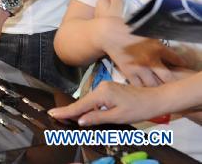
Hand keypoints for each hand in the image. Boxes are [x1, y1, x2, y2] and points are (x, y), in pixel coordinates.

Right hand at [49, 81, 165, 125]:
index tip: (51, 113)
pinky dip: (90, 107)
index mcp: (101, 94)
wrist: (155, 99)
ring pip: (89, 101)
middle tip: (57, 117)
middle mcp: (101, 87)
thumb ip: (97, 118)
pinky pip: (95, 99)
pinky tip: (87, 113)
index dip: (65, 111)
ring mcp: (105, 87)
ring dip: (81, 110)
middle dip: (71, 111)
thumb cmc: (139, 109)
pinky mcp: (109, 89)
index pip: (79, 105)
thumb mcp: (117, 117)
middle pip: (82, 102)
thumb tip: (79, 121)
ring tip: (69, 118)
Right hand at [97, 17, 184, 85]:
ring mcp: (139, 68)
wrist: (109, 33)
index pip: (176, 60)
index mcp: (158, 48)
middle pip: (167, 78)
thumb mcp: (149, 34)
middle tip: (172, 82)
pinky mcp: (128, 72)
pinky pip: (139, 86)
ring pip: (154, 85)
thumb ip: (160, 45)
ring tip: (159, 88)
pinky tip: (145, 88)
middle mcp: (150, 60)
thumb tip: (170, 54)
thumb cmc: (129, 30)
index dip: (181, 65)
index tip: (182, 67)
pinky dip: (143, 89)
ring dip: (158, 87)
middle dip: (171, 81)